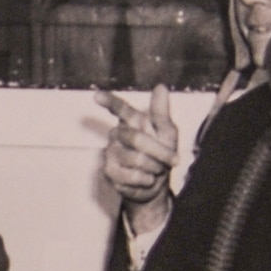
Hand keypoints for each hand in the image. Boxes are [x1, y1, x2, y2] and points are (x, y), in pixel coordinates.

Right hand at [94, 84, 179, 228]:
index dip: (109, 102)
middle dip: (159, 151)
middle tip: (173, 160)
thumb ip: (161, 112)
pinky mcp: (108, 171)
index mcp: (131, 122)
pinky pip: (130, 175)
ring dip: (154, 166)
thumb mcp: (167, 132)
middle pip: (136, 138)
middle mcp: (117, 134)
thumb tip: (160, 87)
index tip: (97, 96)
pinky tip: (147, 179)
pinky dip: (145, 179)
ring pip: (135, 158)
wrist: (156, 183)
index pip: (120, 109)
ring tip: (156, 170)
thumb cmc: (161, 154)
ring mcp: (110, 153)